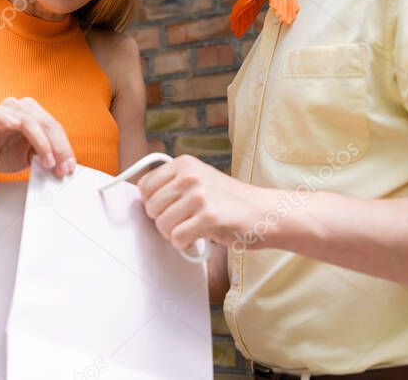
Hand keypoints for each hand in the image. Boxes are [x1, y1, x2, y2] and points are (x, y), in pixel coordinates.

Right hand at [0, 97, 76, 178]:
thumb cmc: (1, 154)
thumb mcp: (30, 157)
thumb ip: (46, 155)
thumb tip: (65, 165)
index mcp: (34, 113)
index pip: (55, 128)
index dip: (65, 148)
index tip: (70, 167)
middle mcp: (22, 107)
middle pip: (48, 124)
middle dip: (59, 148)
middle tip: (62, 167)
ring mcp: (7, 109)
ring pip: (33, 121)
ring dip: (44, 144)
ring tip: (49, 163)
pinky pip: (9, 118)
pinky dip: (21, 129)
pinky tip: (30, 144)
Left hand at [137, 155, 276, 251]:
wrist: (264, 212)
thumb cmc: (229, 201)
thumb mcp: (199, 179)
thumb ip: (172, 185)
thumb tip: (142, 201)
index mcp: (184, 164)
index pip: (144, 186)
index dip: (152, 204)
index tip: (167, 209)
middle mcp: (189, 176)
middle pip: (151, 208)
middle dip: (164, 221)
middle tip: (184, 222)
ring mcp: (199, 195)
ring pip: (162, 225)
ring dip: (175, 234)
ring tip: (193, 228)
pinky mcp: (208, 217)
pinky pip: (177, 238)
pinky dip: (184, 244)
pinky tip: (199, 238)